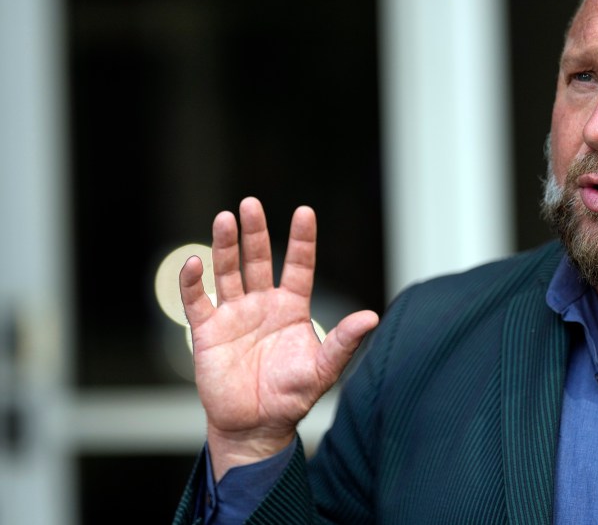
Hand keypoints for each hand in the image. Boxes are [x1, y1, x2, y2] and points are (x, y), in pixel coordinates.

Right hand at [179, 197, 378, 479]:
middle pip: (257, 259)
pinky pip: (197, 302)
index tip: (304, 212)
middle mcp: (262, 304)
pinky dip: (193, 283)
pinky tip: (195, 263)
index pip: (297, 265)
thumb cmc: (291, 397)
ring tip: (225, 218)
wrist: (255, 427)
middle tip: (251, 204)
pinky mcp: (208, 332)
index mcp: (292, 308)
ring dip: (225, 246)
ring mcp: (234, 315)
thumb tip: (372, 316)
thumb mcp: (323, 370)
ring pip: (227, 272)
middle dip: (255, 232)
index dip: (301, 240)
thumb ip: (343, 342)